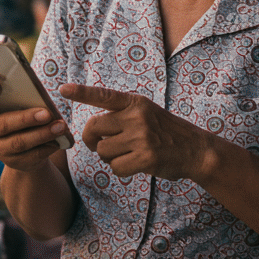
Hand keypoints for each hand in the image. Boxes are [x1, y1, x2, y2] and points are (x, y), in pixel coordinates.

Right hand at [0, 82, 67, 171]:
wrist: (25, 146)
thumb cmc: (22, 113)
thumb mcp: (19, 103)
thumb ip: (22, 96)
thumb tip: (40, 94)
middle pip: (3, 124)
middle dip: (26, 118)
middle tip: (46, 113)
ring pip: (20, 142)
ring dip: (42, 134)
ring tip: (60, 126)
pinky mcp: (13, 162)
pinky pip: (31, 155)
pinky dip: (48, 146)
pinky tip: (60, 140)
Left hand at [59, 83, 212, 181]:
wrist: (196, 150)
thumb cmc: (166, 133)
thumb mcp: (147, 113)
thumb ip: (122, 115)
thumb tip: (93, 129)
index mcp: (136, 103)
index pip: (104, 95)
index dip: (82, 92)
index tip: (62, 88)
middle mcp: (137, 117)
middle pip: (93, 127)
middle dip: (91, 140)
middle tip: (99, 144)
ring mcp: (142, 137)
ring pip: (103, 151)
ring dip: (109, 157)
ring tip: (127, 154)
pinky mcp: (145, 158)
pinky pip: (116, 167)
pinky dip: (121, 170)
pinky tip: (135, 165)